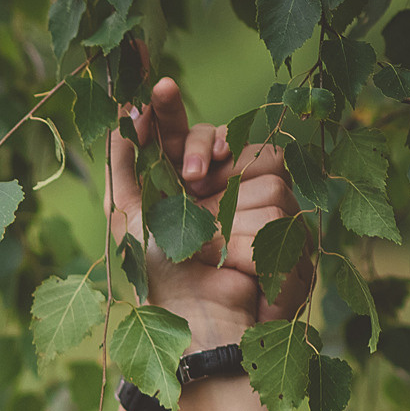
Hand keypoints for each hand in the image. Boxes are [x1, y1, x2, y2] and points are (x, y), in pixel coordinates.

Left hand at [111, 78, 307, 348]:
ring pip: (260, 169)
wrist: (201, 325)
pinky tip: (240, 265)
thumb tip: (123, 113)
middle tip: (191, 179)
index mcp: (175, 188)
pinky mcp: (286, 227)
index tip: (159, 85)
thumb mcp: (131, 220)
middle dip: (202, 150)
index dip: (169, 110)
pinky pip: (279, 201)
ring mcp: (256, 207)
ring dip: (231, 213)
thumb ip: (125, 166)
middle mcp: (218, 191)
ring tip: (213, 252)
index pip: (176, 135)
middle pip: (223, 138)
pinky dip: (253, 235)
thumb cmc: (159, 279)